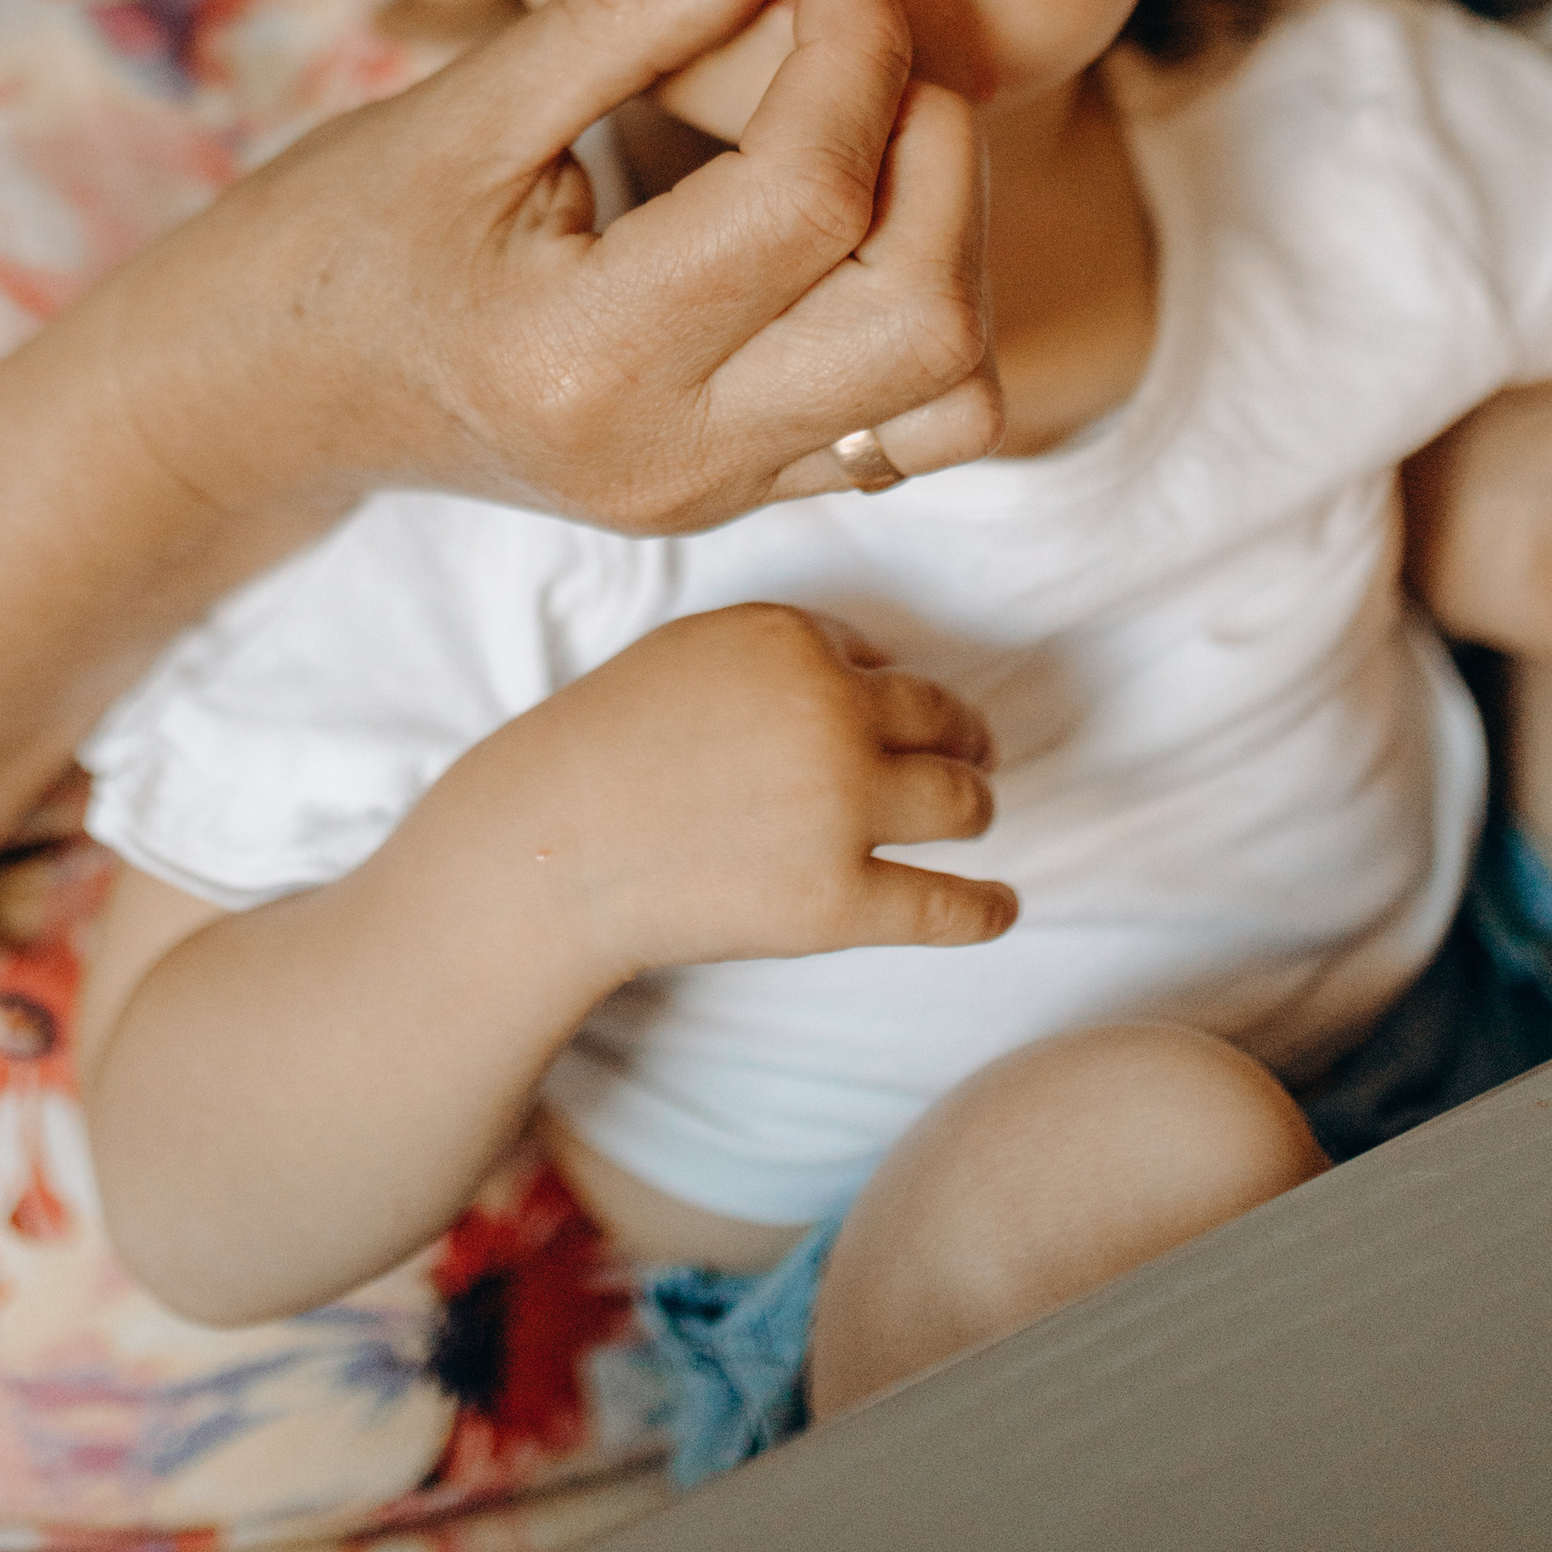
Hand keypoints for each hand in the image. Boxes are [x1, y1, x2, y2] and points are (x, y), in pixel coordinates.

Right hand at [89, 0, 998, 536]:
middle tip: (864, 30)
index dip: (855, 40)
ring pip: (950, 389)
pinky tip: (847, 214)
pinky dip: (921, 300)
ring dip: (950, 233)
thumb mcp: (460, 108)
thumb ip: (626, 12)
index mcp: (580, 359)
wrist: (271, 394)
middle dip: (932, 142)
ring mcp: (714, 492)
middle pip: (922, 313)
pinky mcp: (740, 495)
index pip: (808, 195)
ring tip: (865, 123)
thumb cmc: (340, 237)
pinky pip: (910, 422)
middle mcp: (669, 451)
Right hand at [453, 601, 1013, 996]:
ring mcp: (838, 811)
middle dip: (966, 743)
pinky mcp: (834, 903)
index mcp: (795, 641)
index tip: (899, 720)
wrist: (550, 845)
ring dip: (975, 809)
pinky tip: (1001, 906)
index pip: (885, 665)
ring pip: (964, 804)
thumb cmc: (612, 744)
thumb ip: (791, 650)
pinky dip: (986, 909)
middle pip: (945, 725)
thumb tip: (883, 677)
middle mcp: (830, 715)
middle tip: (974, 761)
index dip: (890, 697)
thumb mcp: (698, 651)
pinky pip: (946, 906)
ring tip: (973, 818)